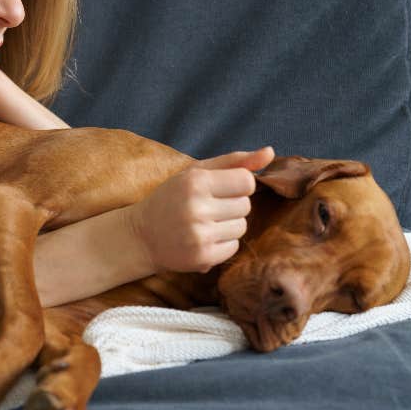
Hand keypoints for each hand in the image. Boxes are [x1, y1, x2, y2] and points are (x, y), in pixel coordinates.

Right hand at [128, 147, 274, 272]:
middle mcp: (197, 207)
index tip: (219, 189)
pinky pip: (234, 247)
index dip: (237, 185)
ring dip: (228, 225)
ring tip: (204, 223)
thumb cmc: (171, 199)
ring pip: (242, 227)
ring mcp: (199, 234)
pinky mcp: (202, 257)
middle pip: (246, 205)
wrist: (141, 236)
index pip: (247, 181)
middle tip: (207, 208)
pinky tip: (203, 239)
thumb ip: (233, 161)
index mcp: (195, 181)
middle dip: (231, 206)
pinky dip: (223, 244)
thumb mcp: (195, 173)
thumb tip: (270, 152)